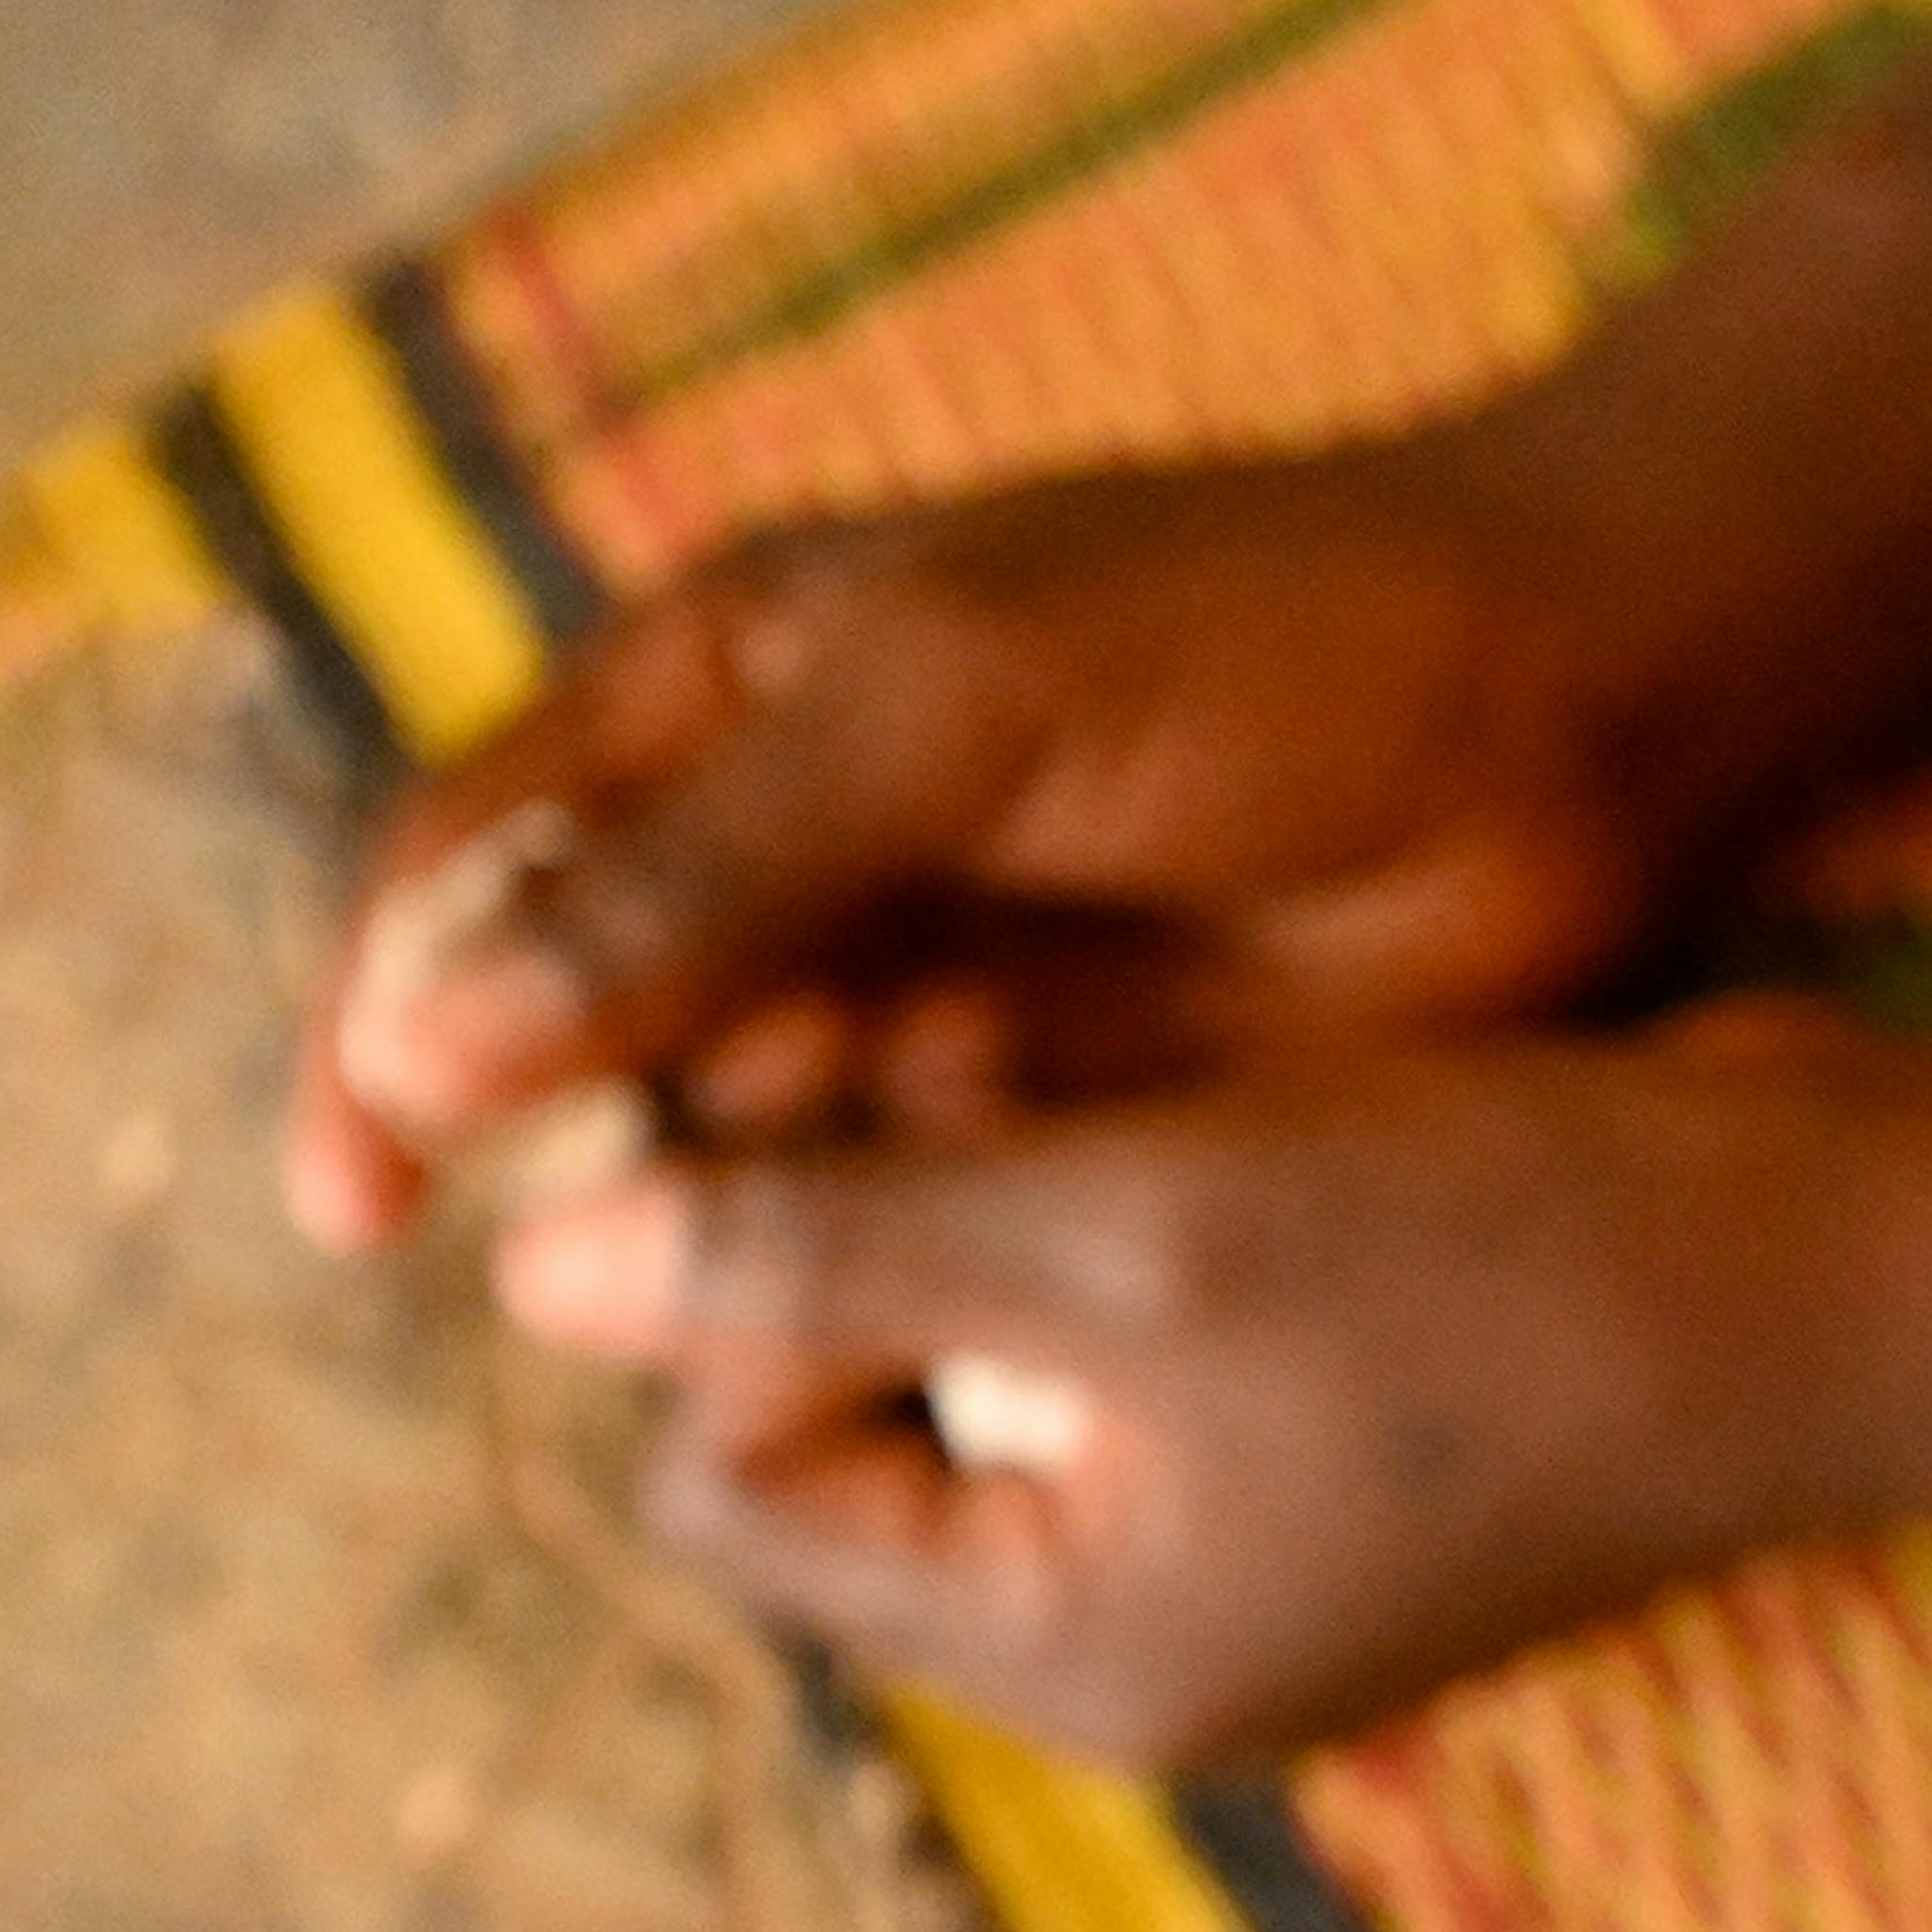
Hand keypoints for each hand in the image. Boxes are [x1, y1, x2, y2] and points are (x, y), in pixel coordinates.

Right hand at [291, 437, 1680, 1249]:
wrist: (1576, 710)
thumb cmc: (1269, 639)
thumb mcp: (954, 709)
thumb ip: (704, 872)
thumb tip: (424, 1046)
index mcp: (726, 688)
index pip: (464, 868)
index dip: (380, 1029)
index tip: (355, 1203)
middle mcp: (796, 838)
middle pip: (586, 1039)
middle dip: (583, 1149)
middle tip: (637, 1253)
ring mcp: (925, 973)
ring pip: (741, 1151)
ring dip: (739, 1222)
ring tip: (824, 1246)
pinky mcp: (1054, 1095)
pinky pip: (901, 1214)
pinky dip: (884, 1262)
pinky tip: (929, 1291)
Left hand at [490, 1002, 1931, 1768]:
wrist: (1888, 1266)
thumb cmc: (1518, 1254)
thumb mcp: (1130, 1233)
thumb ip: (822, 1250)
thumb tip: (531, 1272)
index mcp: (1081, 1652)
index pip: (726, 1476)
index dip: (742, 1279)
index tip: (852, 1094)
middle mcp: (1156, 1647)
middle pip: (852, 1430)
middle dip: (879, 1232)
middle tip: (970, 1052)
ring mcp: (1273, 1568)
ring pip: (1004, 1366)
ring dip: (1014, 1205)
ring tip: (1113, 1076)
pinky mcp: (1370, 1469)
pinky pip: (1158, 1351)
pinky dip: (1153, 1225)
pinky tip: (1246, 1116)